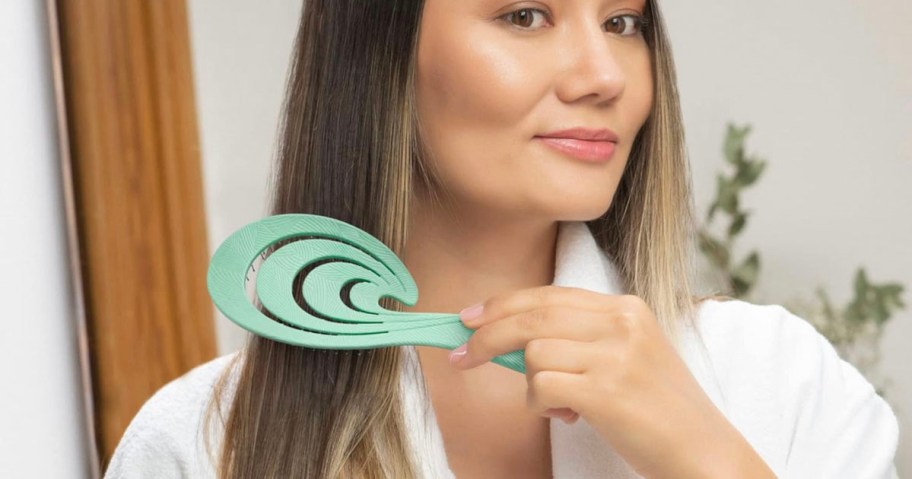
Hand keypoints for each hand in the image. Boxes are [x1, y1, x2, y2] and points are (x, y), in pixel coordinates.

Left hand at [448, 286, 775, 477]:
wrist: (702, 451)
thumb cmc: (657, 410)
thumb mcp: (625, 357)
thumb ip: (577, 340)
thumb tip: (509, 342)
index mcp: (626, 308)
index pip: (549, 295)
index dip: (502, 305)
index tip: (470, 318)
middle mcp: (622, 323)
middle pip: (532, 315)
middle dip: (487, 335)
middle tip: (462, 355)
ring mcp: (616, 355)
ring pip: (534, 352)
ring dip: (529, 383)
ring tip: (558, 405)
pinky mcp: (607, 390)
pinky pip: (540, 385)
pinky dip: (538, 404)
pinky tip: (566, 416)